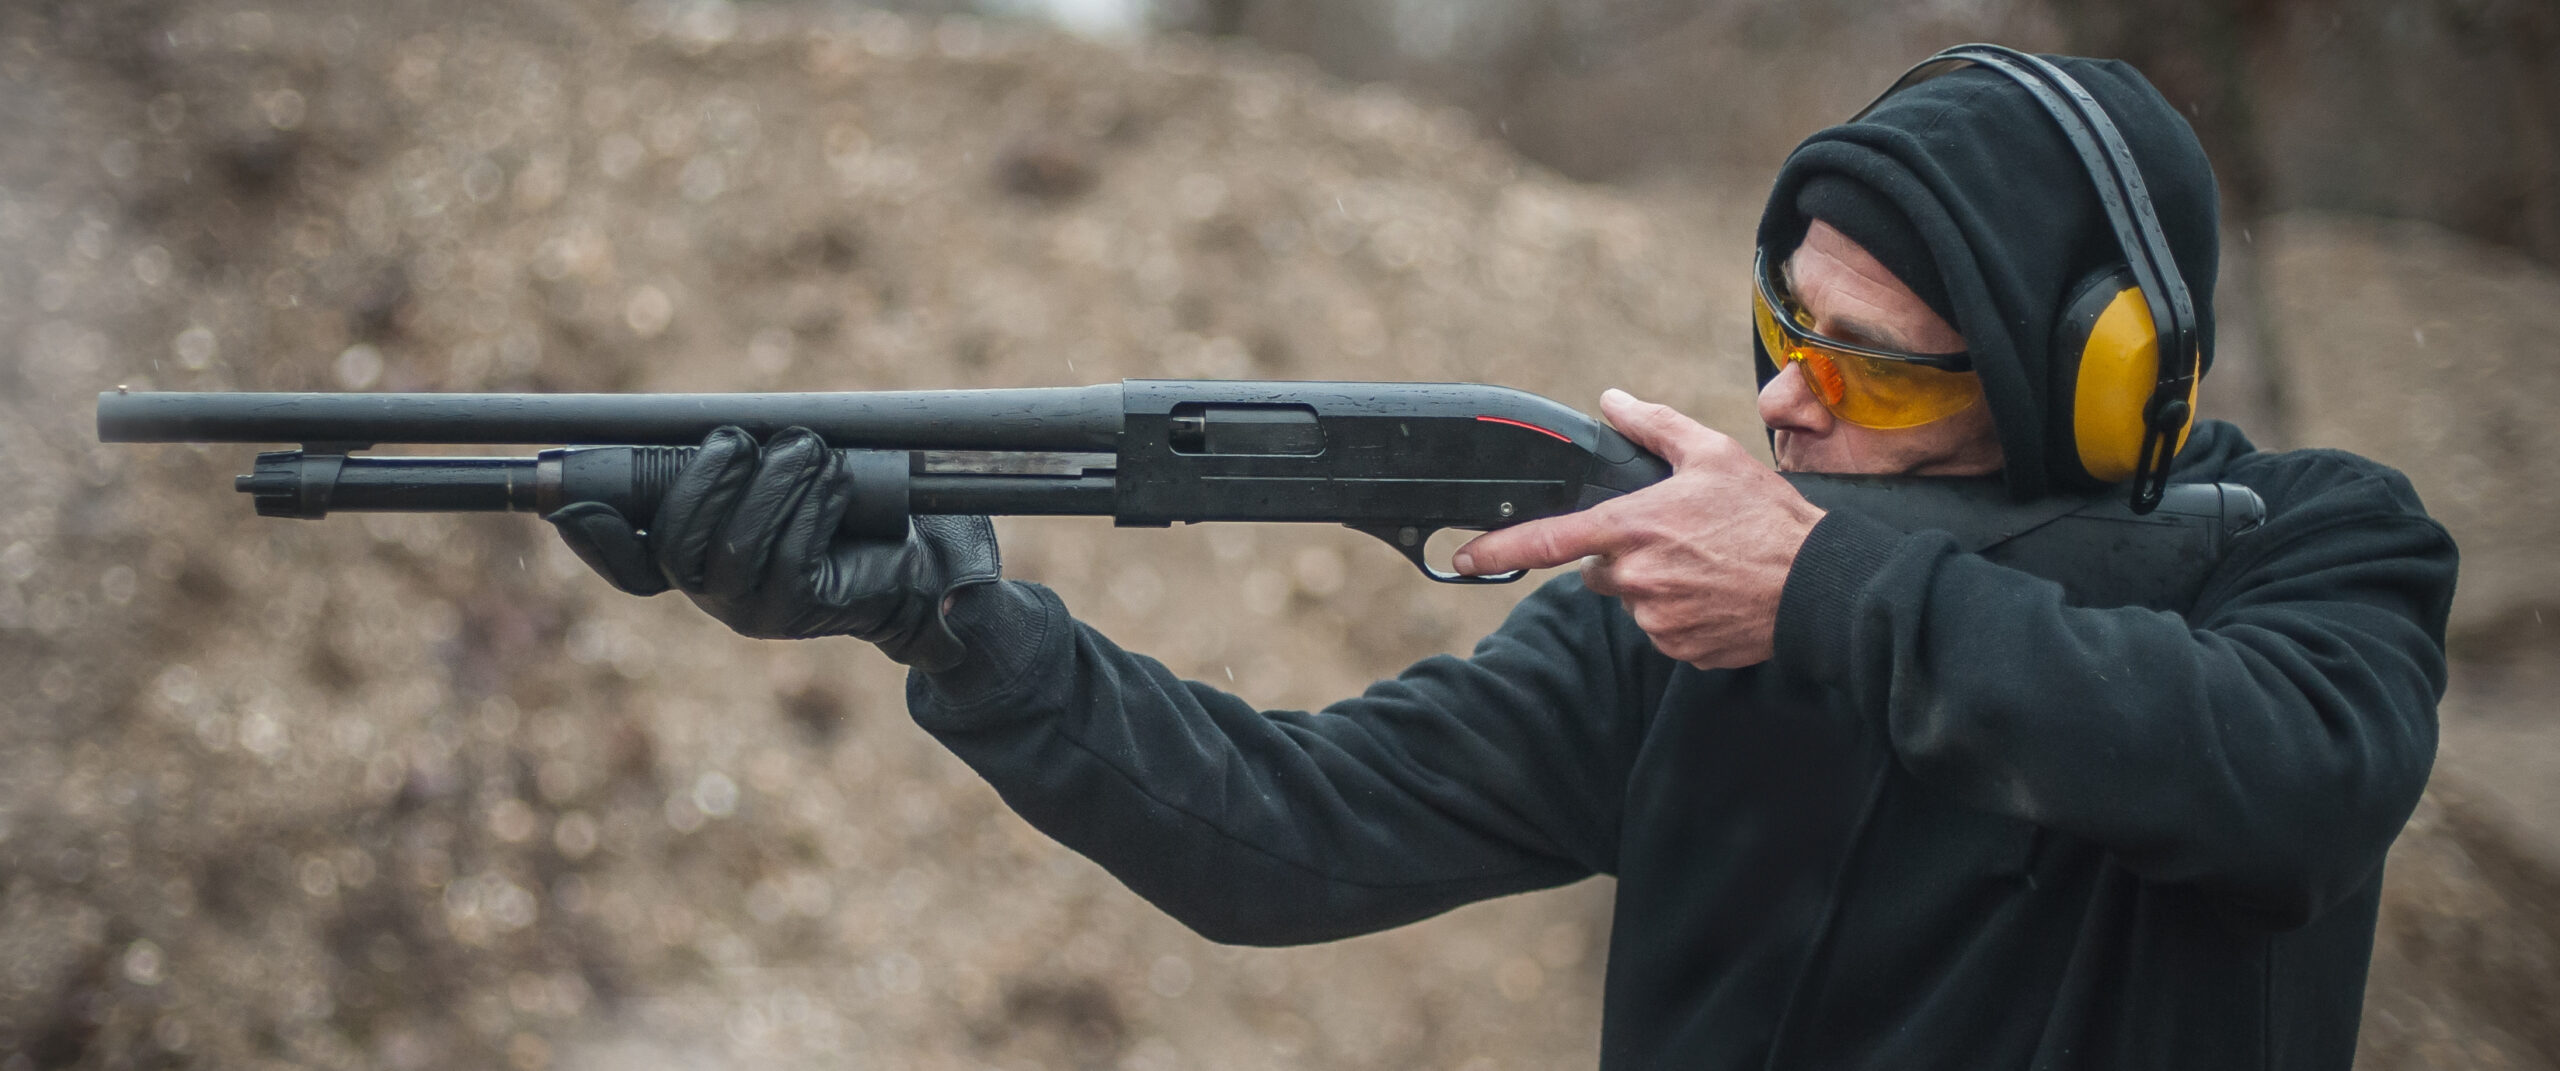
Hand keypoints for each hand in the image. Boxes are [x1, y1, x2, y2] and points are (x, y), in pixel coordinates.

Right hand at [545, 426, 1001, 671]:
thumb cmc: (852, 504)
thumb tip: (700, 434)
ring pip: (735, 549)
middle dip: (704, 479)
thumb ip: (743, 459)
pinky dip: (813, 504)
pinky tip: (836, 481)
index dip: (592, 536)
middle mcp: (713, 589)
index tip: (567, 499)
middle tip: (740, 439)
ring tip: (810, 450)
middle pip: (674, 543)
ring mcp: (754, 608)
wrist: (928, 554)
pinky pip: (790, 559)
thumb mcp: (792, 473)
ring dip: (773, 483)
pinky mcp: (802, 612)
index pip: (627, 557)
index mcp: (696, 556)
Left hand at [1452, 389, 1824, 668]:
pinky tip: (1714, 592)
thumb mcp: (1712, 454)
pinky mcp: (1679, 648)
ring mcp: (1656, 618)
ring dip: (1654, 583)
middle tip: (1674, 537)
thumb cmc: (1767, 517)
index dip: (1500, 549)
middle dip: (1622, 554)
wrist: (1816, 584)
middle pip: (1598, 570)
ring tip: (1705, 563)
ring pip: (1631, 599)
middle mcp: (1636, 577)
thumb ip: (1652, 426)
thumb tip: (1612, 401)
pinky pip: (1662, 627)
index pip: (1549, 540)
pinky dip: (1679, 611)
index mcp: (1633, 528)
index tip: (1465, 558)